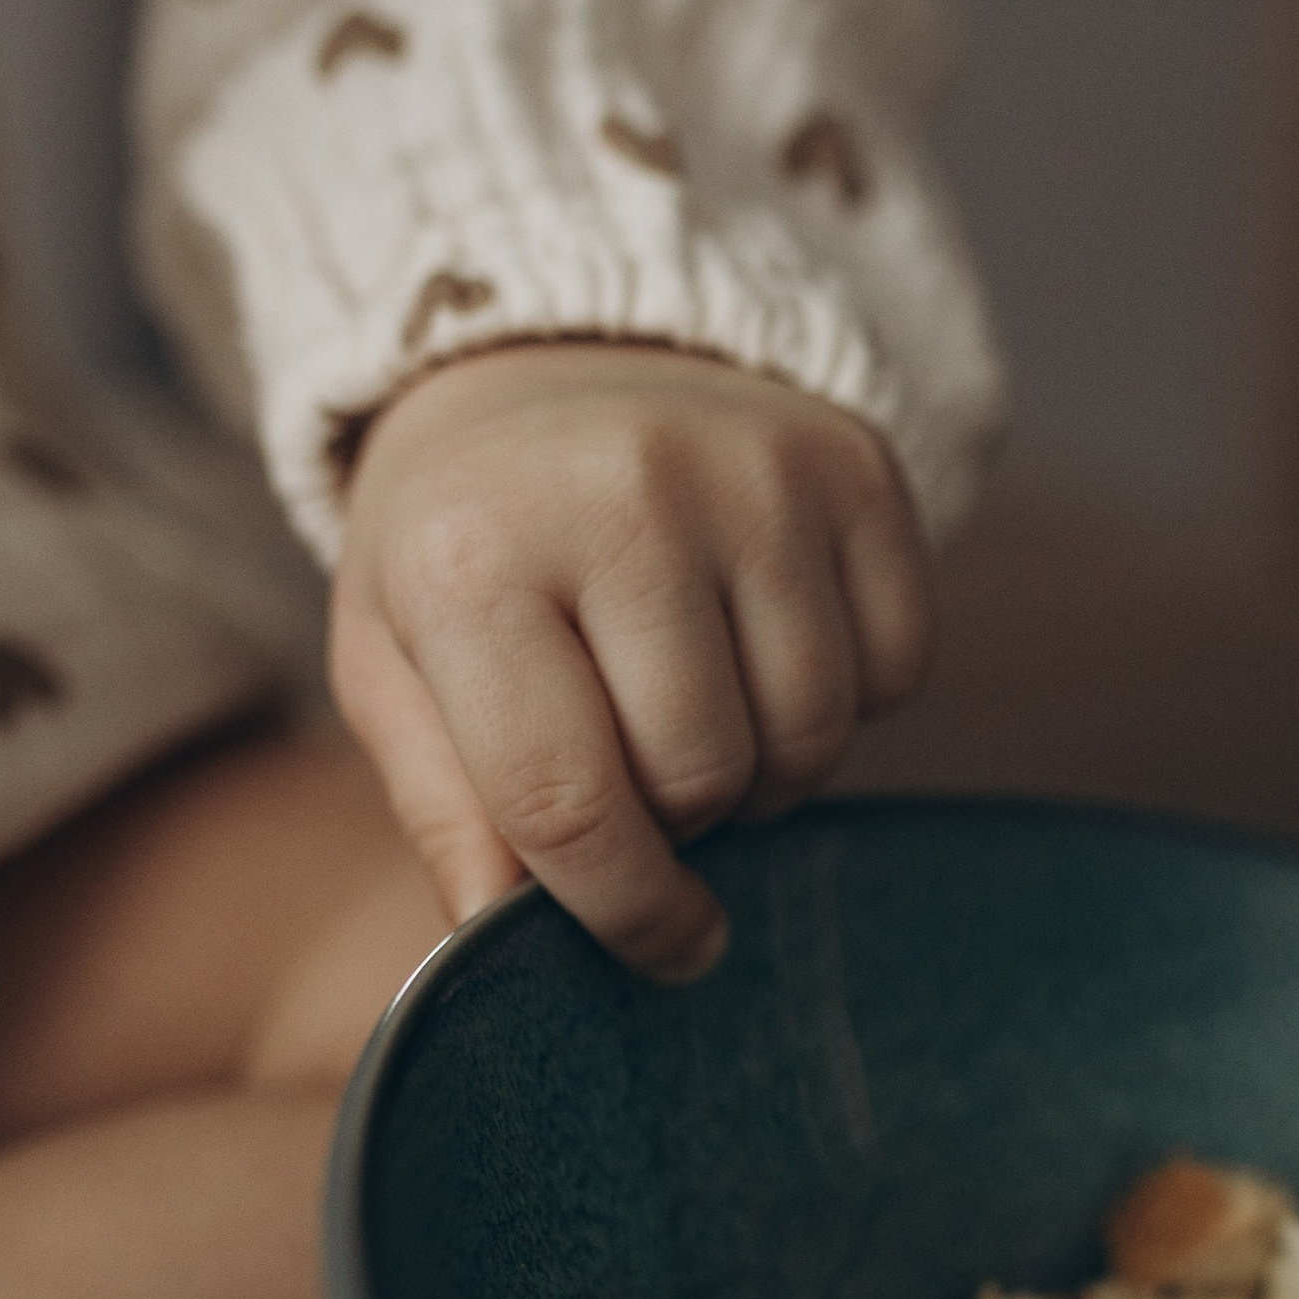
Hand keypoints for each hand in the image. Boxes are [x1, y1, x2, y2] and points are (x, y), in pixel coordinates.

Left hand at [329, 344, 932, 981]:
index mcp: (470, 558)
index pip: (566, 799)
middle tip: (649, 775)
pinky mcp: (854, 466)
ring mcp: (754, 472)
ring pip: (813, 731)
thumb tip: (499, 942)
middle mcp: (622, 496)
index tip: (662, 945)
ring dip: (768, 769)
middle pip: (703, 772)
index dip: (622, 908)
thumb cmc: (468, 539)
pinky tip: (773, 649)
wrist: (558, 353)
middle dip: (685, 817)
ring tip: (707, 715)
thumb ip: (448, 807)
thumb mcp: (397, 660)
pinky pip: (901, 667)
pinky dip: (851, 698)